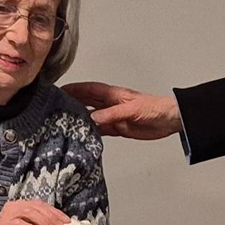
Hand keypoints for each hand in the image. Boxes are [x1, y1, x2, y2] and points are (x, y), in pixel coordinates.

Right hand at [0, 198, 67, 224]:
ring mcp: (9, 214)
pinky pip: (20, 224)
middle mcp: (15, 206)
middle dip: (53, 217)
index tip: (68, 222)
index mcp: (21, 206)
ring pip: (30, 213)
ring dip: (45, 222)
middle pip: (38, 207)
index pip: (42, 205)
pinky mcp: (4, 224)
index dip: (56, 212)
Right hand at [64, 81, 182, 139]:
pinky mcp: (119, 128)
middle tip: (54, 107)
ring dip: (80, 119)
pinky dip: (92, 132)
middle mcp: (110, 104)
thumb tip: (92, 119)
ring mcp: (113, 116)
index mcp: (112, 94)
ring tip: (64, 123)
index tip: (58, 90)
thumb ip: (111, 114)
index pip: (88, 89)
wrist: (169, 120)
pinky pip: (101, 129)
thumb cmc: (154, 108)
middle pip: (86, 102)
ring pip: (92, 116)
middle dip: (72, 103)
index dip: (73, 89)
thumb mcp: (131, 110)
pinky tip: (82, 135)